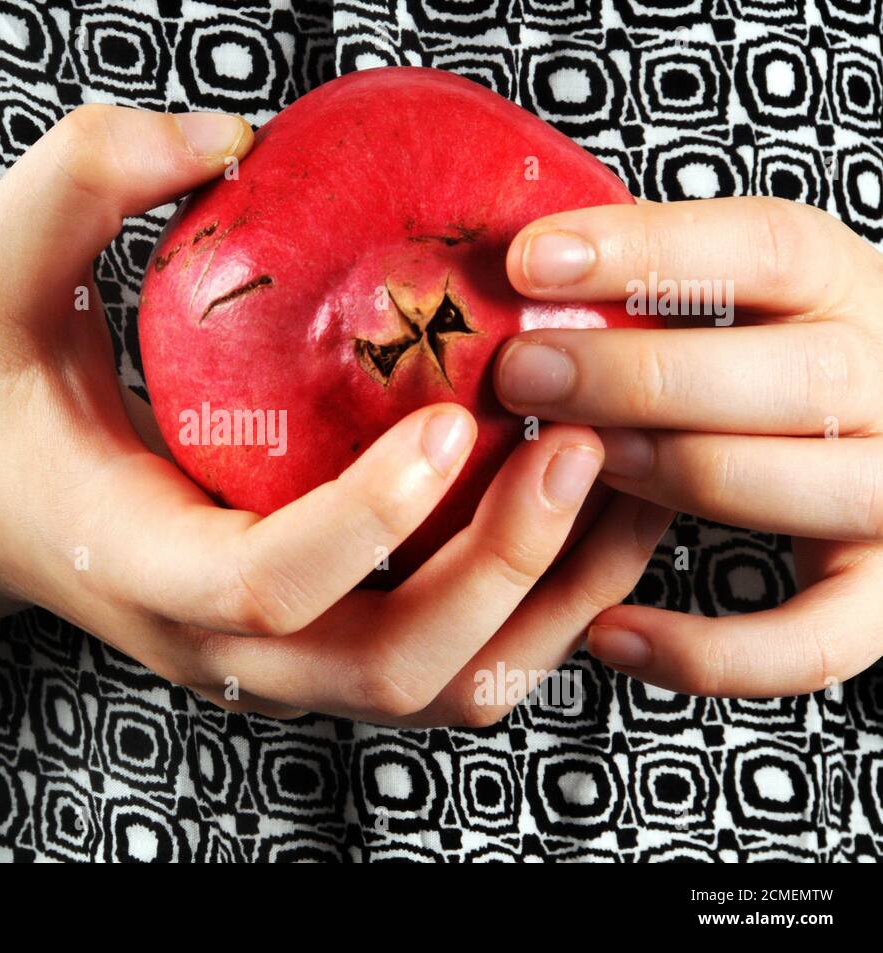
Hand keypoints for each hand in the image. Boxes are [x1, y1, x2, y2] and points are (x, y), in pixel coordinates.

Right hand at [0, 104, 673, 725]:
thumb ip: (84, 180)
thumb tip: (227, 136)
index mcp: (135, 562)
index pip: (267, 589)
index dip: (372, 520)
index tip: (452, 414)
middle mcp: (212, 642)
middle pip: (389, 669)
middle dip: (506, 570)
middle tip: (579, 441)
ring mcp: (268, 661)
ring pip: (440, 688)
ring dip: (545, 598)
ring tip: (615, 473)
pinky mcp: (308, 643)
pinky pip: (447, 660)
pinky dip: (529, 602)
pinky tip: (571, 504)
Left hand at [496, 196, 882, 697]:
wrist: (871, 431)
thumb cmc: (749, 355)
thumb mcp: (725, 294)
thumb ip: (642, 287)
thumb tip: (501, 268)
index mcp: (845, 284)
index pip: (766, 249)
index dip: (647, 251)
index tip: (528, 260)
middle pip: (798, 377)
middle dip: (643, 378)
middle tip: (520, 376)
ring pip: (815, 492)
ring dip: (683, 478)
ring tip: (576, 469)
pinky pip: (815, 644)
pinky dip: (710, 652)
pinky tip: (608, 634)